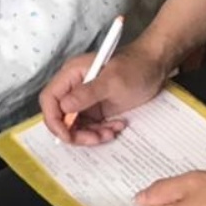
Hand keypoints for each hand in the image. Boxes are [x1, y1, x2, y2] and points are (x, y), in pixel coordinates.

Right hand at [40, 40, 166, 143]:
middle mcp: (74, 87)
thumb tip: (64, 107)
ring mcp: (85, 99)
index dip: (53, 120)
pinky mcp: (96, 108)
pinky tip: (118, 126)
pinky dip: (101, 131)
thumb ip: (87, 93)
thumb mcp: (113, 81)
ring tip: (111, 131)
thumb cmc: (135, 67)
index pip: (49, 99)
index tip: (67, 136)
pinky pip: (91, 127)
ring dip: (91, 134)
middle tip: (95, 138)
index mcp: (71, 74)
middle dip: (75, 132)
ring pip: (75, 126)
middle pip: (61, 117)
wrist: (156, 66)